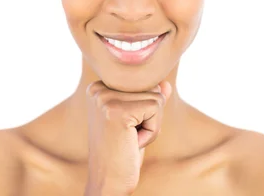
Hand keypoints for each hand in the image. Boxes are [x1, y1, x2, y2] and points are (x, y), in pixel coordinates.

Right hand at [84, 80, 171, 195]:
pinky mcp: (117, 111)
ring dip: (151, 124)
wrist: (108, 182)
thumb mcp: (137, 121)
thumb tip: (166, 83)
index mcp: (98, 87)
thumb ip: (149, 99)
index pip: (142, 82)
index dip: (143, 109)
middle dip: (149, 116)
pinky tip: (132, 143)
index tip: (124, 128)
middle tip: (128, 136)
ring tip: (129, 139)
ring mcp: (105, 99)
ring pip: (156, 98)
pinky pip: (156, 109)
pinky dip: (152, 131)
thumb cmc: (122, 152)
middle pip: (150, 87)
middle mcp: (98, 89)